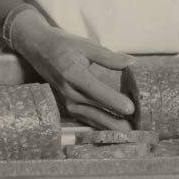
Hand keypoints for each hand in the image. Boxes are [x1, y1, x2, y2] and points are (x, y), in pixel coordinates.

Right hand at [10, 9, 135, 129]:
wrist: (38, 49)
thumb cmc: (63, 46)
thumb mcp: (86, 45)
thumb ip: (109, 57)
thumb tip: (133, 63)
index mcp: (72, 74)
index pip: (96, 90)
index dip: (114, 100)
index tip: (131, 108)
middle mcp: (68, 92)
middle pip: (96, 110)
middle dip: (118, 121)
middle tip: (139, 128)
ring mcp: (66, 102)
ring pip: (93, 119)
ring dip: (112, 127)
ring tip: (133, 133)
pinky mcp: (67, 107)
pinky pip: (87, 120)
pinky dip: (103, 126)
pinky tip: (117, 131)